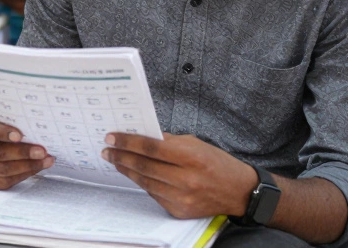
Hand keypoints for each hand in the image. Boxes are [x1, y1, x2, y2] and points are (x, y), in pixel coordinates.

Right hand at [0, 115, 53, 190]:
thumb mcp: (2, 122)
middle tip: (42, 151)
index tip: (20, 135)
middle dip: (22, 152)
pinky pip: (4, 182)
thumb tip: (36, 130)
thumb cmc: (2, 131)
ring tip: (45, 161)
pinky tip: (35, 168)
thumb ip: (13, 124)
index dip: (1, 132)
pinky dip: (23, 175)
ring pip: (2, 169)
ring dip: (27, 166)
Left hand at [103, 132, 257, 218]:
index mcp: (192, 157)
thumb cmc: (216, 162)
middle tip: (107, 150)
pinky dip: (142, 182)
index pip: (151, 148)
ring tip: (115, 160)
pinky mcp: (180, 211)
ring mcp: (182, 198)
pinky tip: (134, 173)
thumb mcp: (195, 144)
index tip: (111, 137)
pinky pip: (153, 194)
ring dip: (126, 170)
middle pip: (144, 166)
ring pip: (145, 181)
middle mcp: (186, 180)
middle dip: (121, 156)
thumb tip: (139, 137)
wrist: (240, 192)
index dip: (128, 142)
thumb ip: (168, 141)